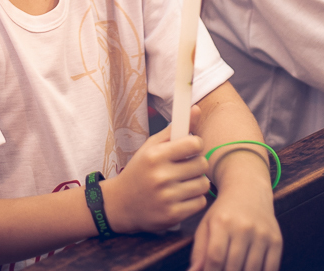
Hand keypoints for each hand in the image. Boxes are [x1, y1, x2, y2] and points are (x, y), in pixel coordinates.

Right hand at [100, 113, 209, 233]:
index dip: (195, 145)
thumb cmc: (140, 171)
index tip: (189, 148)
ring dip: (197, 182)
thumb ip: (175, 129)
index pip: (194, 144)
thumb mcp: (151, 147)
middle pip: (202, 164)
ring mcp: (167, 197)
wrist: (121, 204)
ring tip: (184, 182)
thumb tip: (196, 108)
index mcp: (155, 156)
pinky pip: (200, 202)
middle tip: (186, 166)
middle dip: (197, 163)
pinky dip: (195, 199)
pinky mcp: (172, 215)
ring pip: (203, 184)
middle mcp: (160, 176)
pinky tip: (182, 196)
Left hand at [188, 156, 280, 270]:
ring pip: (252, 269)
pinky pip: (271, 268)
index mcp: (222, 222)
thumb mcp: (206, 225)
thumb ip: (199, 251)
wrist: (249, 191)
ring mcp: (262, 234)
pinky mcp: (276, 240)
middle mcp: (243, 227)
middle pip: (233, 266)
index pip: (215, 257)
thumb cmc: (224, 212)